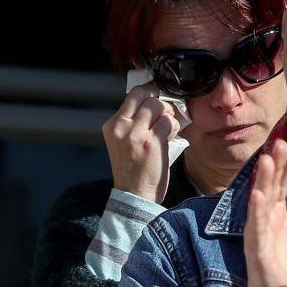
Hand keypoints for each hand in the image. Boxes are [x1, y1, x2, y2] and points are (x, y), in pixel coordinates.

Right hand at [102, 84, 183, 202]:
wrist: (134, 195)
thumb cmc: (132, 169)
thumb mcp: (123, 142)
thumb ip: (133, 121)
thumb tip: (153, 100)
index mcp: (112, 125)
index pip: (132, 94)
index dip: (149, 90)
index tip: (157, 94)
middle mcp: (121, 126)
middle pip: (146, 95)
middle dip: (160, 102)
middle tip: (164, 113)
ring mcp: (136, 134)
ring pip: (159, 106)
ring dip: (168, 116)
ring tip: (166, 129)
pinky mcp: (152, 142)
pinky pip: (169, 122)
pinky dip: (174, 128)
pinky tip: (170, 138)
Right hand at [241, 139, 286, 286]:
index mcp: (278, 214)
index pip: (282, 183)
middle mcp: (265, 219)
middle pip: (270, 186)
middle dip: (276, 165)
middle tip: (282, 142)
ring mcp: (258, 233)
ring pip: (260, 201)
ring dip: (263, 180)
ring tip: (269, 159)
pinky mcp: (256, 250)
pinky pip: (255, 227)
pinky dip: (256, 210)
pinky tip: (258, 194)